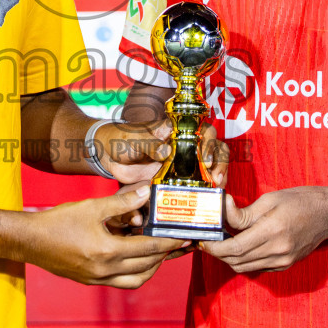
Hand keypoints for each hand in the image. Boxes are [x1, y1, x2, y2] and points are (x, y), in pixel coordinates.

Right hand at [18, 186, 187, 287]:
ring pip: (136, 280)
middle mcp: (105, 271)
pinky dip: (134, 272)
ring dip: (151, 268)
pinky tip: (135, 258)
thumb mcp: (91, 207)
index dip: (170, 242)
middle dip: (165, 255)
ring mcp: (98, 279)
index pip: (149, 248)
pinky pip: (121, 282)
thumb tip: (145, 192)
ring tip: (159, 253)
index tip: (185, 237)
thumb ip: (121, 202)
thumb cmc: (58, 221)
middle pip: (147, 266)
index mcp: (108, 251)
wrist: (29, 241)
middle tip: (176, 244)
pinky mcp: (91, 281)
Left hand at [94, 120, 229, 188]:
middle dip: (220, 162)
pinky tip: (204, 196)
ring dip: (216, 175)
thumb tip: (165, 151)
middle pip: (212, 149)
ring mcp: (179, 163)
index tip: (207, 158)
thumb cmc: (121, 139)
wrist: (107, 155)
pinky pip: (190, 183)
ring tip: (216, 186)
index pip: (203, 130)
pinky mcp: (172, 179)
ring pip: (207, 166)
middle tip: (216, 177)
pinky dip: (200, 189)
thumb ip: (149, 144)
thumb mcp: (134, 138)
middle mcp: (183, 146)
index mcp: (175, 131)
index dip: (210, 142)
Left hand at [201, 187, 327, 273]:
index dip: (214, 247)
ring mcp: (283, 260)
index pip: (234, 248)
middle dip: (218, 253)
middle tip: (209, 240)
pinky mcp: (286, 264)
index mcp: (273, 231)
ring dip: (229, 257)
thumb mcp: (270, 199)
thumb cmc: (301, 200)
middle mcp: (278, 250)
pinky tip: (242, 245)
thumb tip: (222, 213)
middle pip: (236, 261)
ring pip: (245, 267)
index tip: (203, 240)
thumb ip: (244, 212)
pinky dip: (245, 260)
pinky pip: (257, 267)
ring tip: (223, 241)